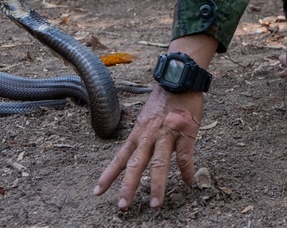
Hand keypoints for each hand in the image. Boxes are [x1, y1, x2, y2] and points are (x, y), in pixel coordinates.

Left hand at [94, 88, 203, 208]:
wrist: (179, 79)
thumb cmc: (164, 98)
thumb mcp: (146, 117)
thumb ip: (144, 134)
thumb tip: (138, 150)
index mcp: (138, 133)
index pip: (120, 158)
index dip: (108, 176)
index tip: (97, 193)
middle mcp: (149, 136)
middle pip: (136, 164)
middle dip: (128, 186)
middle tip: (123, 206)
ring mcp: (167, 135)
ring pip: (159, 163)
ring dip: (158, 185)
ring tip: (156, 204)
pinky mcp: (185, 132)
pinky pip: (185, 156)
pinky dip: (187, 171)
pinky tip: (189, 183)